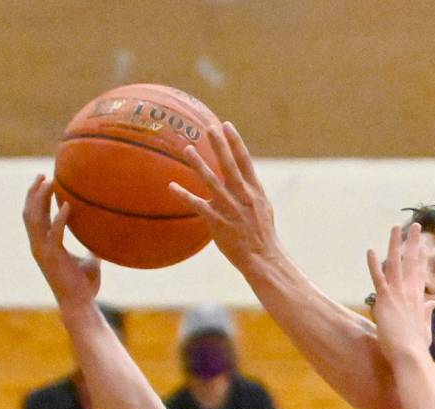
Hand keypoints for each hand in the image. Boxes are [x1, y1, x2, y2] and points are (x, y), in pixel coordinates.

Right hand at [22, 175, 100, 308]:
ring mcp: (43, 251)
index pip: (36, 215)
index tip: (46, 180)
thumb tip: (104, 237)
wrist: (81, 304)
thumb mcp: (91, 260)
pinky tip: (68, 206)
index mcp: (45, 244)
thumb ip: (92, 246)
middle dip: (34, 192)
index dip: (38, 197)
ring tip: (50, 182)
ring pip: (35, 219)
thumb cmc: (85, 285)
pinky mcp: (52, 258)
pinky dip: (60, 219)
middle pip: (30, 212)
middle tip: (43, 175)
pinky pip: (54, 234)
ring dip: (41, 199)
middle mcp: (39, 245)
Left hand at [168, 122, 280, 270]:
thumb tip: (243, 174)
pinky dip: (184, 195)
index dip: (235, 142)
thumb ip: (251, 189)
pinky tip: (172, 186)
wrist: (262, 257)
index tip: (226, 125)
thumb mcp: (263, 207)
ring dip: (199, 164)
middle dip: (219, 145)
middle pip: (229, 166)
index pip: (245, 161)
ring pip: (212, 182)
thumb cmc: (262, 233)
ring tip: (187, 149)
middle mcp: (242, 196)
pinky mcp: (218, 222)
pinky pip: (197, 205)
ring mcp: (230, 209)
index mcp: (255, 191)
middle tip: (209, 127)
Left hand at [366, 223, 433, 363]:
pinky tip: (370, 251)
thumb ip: (427, 314)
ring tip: (396, 228)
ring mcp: (398, 294)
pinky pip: (378, 278)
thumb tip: (432, 302)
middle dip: (413, 244)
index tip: (423, 247)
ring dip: (396, 245)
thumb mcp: (425, 329)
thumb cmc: (417, 349)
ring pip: (396, 264)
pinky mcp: (385, 300)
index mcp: (419, 301)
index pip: (420, 275)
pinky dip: (374, 264)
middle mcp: (410, 293)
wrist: (410, 356)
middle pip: (412, 263)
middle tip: (416, 227)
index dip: (421, 260)